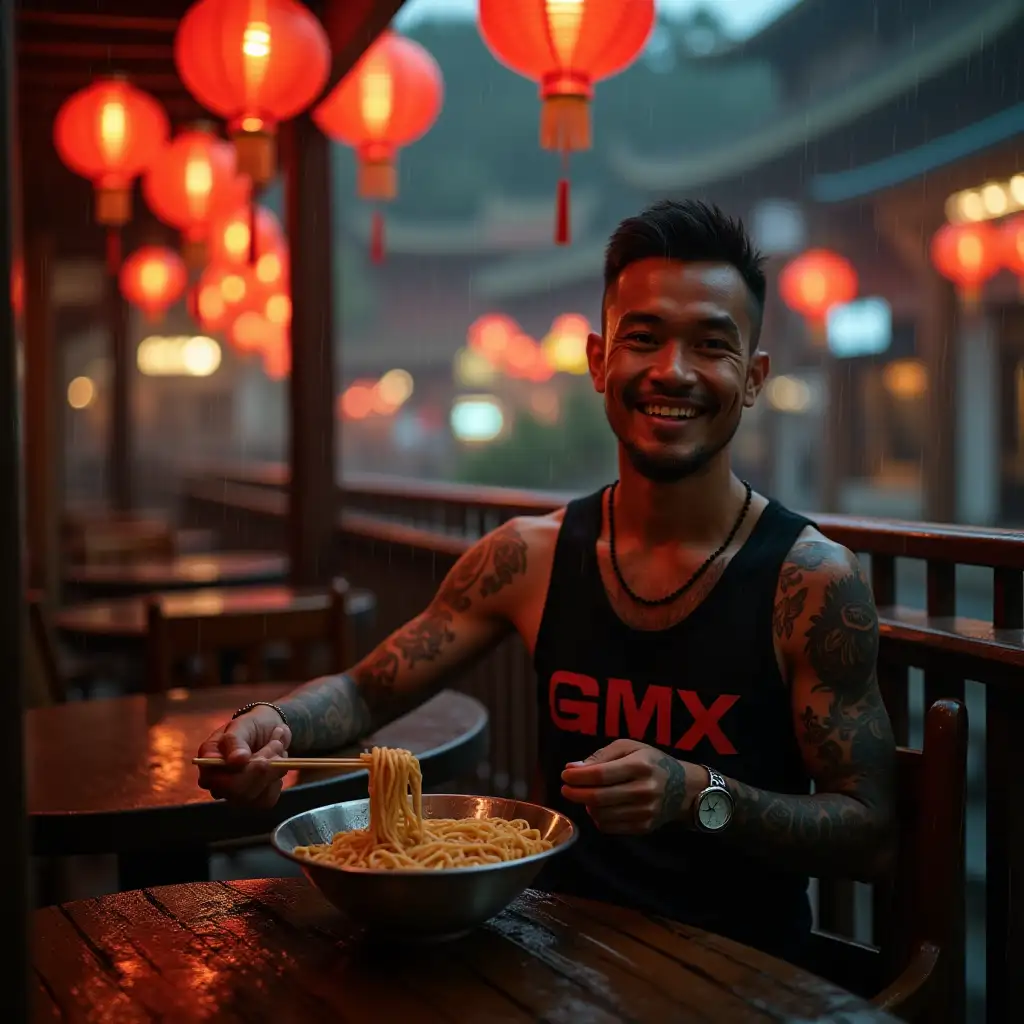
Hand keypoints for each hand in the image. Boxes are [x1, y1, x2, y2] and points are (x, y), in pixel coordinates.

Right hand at [196, 707, 291, 807]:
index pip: (215, 780)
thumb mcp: (242, 726)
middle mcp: (217, 783)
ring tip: (276, 746)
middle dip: (263, 767)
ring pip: (255, 797)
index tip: (260, 756)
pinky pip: (267, 800)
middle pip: (238, 792)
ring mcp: (234, 794)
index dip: (242, 771)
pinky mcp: (253, 799)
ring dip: (274, 770)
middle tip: (276, 744)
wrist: (270, 729)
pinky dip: (277, 780)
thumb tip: (235, 761)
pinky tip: (278, 763)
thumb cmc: (251, 726)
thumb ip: (235, 741)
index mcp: (207, 763)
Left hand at [559, 739, 702, 834]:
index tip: (565, 774)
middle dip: (575, 793)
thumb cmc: (651, 762)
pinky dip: (598, 818)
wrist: (683, 788)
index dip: (577, 776)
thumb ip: (600, 756)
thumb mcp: (630, 747)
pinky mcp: (644, 827)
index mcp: (639, 765)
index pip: (600, 774)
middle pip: (598, 797)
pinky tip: (599, 807)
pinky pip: (610, 827)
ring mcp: (645, 811)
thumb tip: (573, 768)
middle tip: (565, 789)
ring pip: (601, 814)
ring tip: (586, 796)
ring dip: (587, 805)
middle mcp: (643, 790)